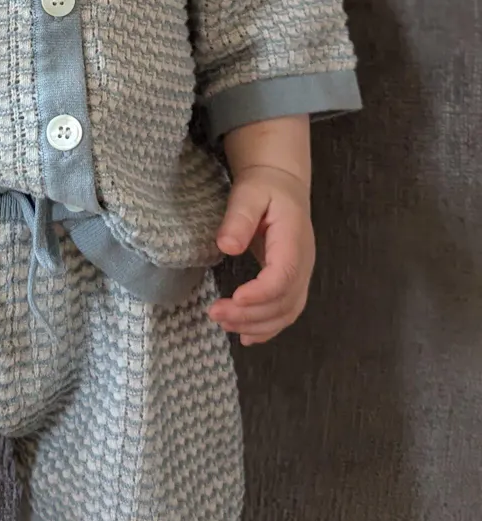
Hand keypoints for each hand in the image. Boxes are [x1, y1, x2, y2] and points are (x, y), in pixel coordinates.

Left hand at [207, 164, 314, 345]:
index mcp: (294, 241)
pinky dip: (267, 328)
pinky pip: (285, 312)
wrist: (283, 185)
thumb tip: (226, 246)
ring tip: (223, 323)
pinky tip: (246, 336)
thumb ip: (239, 218)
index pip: (284, 276)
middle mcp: (303, 264)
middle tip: (216, 313)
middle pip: (285, 301)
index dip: (261, 293)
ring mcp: (301, 275)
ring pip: (286, 312)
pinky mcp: (292, 282)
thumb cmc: (265, 188)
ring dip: (256, 325)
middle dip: (251, 314)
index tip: (233, 298)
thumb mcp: (249, 194)